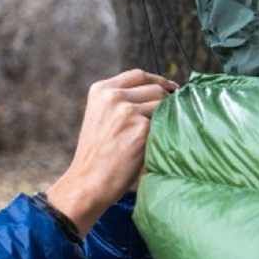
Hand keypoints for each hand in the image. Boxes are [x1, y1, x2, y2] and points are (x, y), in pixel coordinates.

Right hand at [44, 69, 177, 236]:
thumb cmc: (97, 156)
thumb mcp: (100, 118)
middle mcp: (113, 96)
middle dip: (164, 102)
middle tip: (167, 119)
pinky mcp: (141, 127)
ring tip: (156, 136)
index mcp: (100, 90)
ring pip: (163, 104)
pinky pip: (165, 123)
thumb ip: (121, 101)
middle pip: (154, 88)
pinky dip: (165, 133)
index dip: (158, 81)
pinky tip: (155, 146)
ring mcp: (127, 111)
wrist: (88, 182)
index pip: (138, 75)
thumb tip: (160, 91)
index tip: (171, 89)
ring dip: (165, 119)